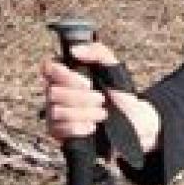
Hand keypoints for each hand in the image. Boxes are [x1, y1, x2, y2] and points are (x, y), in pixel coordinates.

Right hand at [40, 42, 159, 155]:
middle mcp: (56, 94)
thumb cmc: (121, 94)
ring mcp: (56, 115)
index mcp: (67, 76)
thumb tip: (75, 50)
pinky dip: (79, 127)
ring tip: (102, 113)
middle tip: (100, 99)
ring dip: (85, 112)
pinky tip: (92, 126)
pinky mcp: (59, 134)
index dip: (61, 73)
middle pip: (52, 92)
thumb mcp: (114, 68)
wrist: (135, 122)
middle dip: (82, 97)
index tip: (85, 80)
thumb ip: (97, 52)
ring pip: (56, 111)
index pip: (48, 68)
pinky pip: (59, 130)